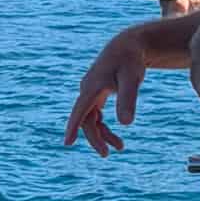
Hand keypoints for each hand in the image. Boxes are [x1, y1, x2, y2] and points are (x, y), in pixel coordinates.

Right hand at [64, 28, 148, 155]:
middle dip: (94, 138)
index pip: (80, 111)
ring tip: (120, 147)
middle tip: (106, 154)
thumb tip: (126, 124)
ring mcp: (90, 92)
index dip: (73, 127)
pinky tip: (115, 135)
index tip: (67, 143)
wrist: (128, 46)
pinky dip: (103, 126)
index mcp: (92, 88)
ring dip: (102, 134)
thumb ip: (128, 100)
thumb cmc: (130, 61)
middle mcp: (87, 91)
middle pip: (85, 119)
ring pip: (90, 118)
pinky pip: (95, 114)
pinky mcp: (97, 93)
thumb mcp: (132, 80)